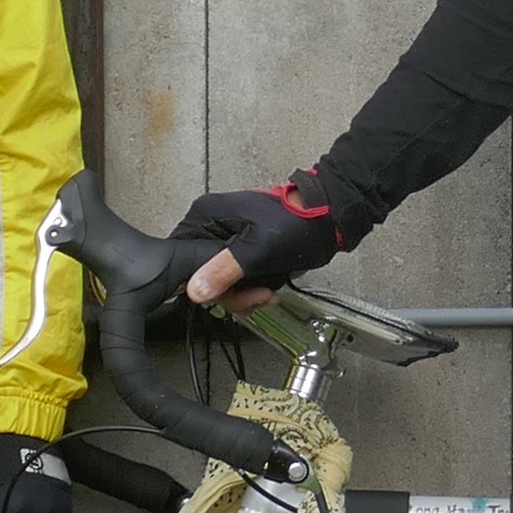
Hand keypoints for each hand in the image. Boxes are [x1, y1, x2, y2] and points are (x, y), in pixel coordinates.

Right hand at [170, 174, 349, 312]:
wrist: (330, 217)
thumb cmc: (298, 224)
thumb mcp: (259, 251)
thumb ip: (225, 270)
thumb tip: (194, 290)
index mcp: (206, 216)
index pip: (183, 258)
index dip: (202, 283)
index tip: (230, 294)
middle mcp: (211, 224)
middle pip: (201, 274)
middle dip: (231, 293)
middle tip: (259, 295)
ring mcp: (227, 236)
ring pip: (219, 280)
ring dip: (244, 294)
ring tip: (268, 292)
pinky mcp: (242, 248)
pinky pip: (235, 276)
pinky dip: (250, 288)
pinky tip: (268, 289)